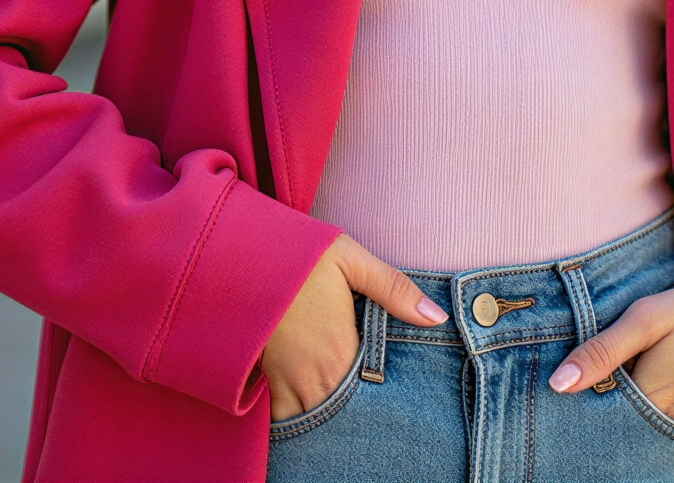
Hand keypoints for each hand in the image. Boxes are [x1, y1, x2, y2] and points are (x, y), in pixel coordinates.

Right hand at [261, 234, 448, 420]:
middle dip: (355, 419)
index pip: (370, 396)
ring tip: (343, 416)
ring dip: (326, 419)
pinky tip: (310, 408)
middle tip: (370, 421)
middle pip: (341, 417)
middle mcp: (315, 375)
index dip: (381, 405)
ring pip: (311, 422)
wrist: (237, 251)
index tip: (391, 406)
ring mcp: (287, 381)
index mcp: (342, 350)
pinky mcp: (265, 379)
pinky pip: (281, 418)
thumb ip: (395, 290)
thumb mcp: (351, 260)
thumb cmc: (300, 255)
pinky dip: (295, 419)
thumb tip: (437, 317)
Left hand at [546, 280, 673, 428]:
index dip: (580, 398)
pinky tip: (653, 384)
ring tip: (619, 379)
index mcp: (649, 397)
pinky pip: (671, 422)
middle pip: (622, 423)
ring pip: (646, 424)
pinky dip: (656, 409)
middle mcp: (670, 420)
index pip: (597, 412)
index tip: (562, 384)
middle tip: (585, 383)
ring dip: (630, 407)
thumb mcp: (651, 316)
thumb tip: (557, 385)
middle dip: (602, 408)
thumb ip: (603, 350)